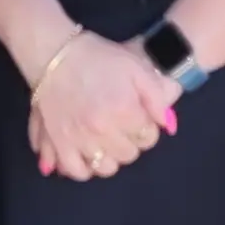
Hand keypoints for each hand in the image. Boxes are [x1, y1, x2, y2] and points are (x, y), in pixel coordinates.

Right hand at [30, 32, 178, 181]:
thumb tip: (168, 125)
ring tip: (106, 142)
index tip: (138, 117)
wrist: (55, 55)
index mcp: (124, 110)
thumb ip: (157, 96)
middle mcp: (103, 129)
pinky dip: (85, 168)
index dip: (147, 127)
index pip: (148, 138)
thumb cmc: (99, 58)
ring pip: (105, 167)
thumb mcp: (136, 67)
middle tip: (122, 126)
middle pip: (129, 154)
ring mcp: (79, 138)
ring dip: (110, 157)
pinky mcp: (59, 142)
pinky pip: (76, 170)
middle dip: (130, 141)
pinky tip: (88, 156)